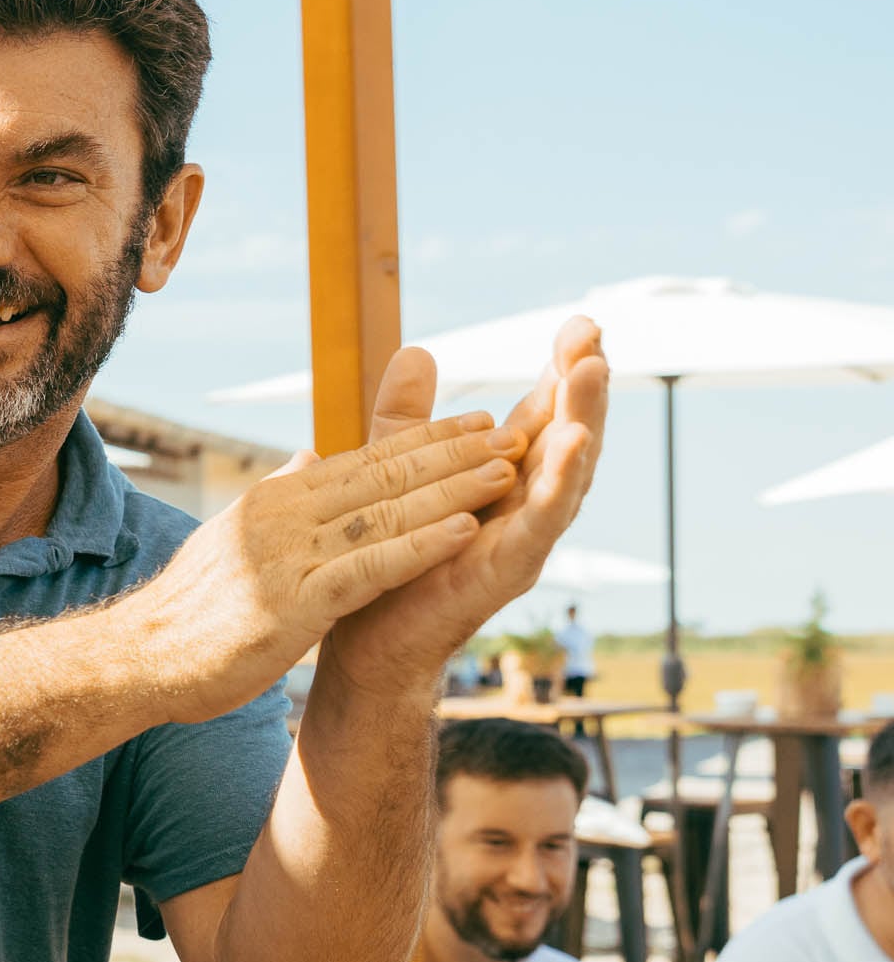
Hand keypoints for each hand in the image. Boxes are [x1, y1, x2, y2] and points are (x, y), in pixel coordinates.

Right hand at [133, 405, 520, 720]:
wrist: (137, 660)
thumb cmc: (189, 609)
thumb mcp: (232, 538)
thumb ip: (280, 498)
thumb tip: (309, 459)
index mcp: (274, 499)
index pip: (362, 460)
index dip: (425, 440)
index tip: (478, 423)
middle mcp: (282, 516)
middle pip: (382, 476)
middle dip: (452, 454)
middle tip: (513, 434)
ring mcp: (287, 558)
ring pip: (385, 514)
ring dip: (450, 491)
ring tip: (506, 473)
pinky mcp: (293, 606)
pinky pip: (370, 568)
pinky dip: (421, 547)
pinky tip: (464, 532)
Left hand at [323, 319, 608, 696]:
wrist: (368, 639)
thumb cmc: (393, 556)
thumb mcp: (399, 471)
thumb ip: (410, 417)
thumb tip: (416, 348)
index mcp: (501, 474)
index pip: (542, 413)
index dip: (561, 369)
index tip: (581, 322)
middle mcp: (523, 502)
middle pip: (567, 433)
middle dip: (582, 383)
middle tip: (592, 332)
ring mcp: (523, 537)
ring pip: (566, 472)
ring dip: (583, 420)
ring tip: (593, 371)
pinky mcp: (508, 570)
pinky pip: (541, 523)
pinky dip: (559, 485)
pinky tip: (573, 447)